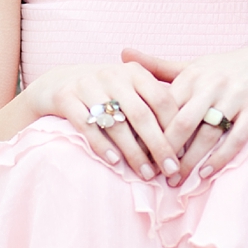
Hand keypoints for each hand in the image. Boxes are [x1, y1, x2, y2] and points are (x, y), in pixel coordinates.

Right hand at [28, 60, 178, 179]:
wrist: (57, 82)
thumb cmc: (106, 92)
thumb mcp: (131, 88)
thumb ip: (156, 104)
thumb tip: (189, 138)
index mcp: (135, 72)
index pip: (162, 101)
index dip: (175, 129)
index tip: (183, 154)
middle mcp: (113, 75)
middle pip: (142, 115)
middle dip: (159, 146)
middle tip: (170, 171)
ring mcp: (87, 85)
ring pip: (116, 123)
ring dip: (134, 152)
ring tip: (146, 174)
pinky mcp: (65, 97)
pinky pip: (87, 125)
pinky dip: (102, 145)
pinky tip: (115, 162)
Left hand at [122, 44, 247, 179]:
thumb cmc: (228, 69)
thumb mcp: (195, 65)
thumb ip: (158, 66)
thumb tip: (122, 54)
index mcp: (193, 75)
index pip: (163, 107)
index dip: (149, 132)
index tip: (137, 154)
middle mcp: (213, 84)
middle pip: (182, 123)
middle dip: (167, 151)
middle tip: (155, 174)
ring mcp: (236, 96)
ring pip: (208, 134)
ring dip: (191, 160)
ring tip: (178, 180)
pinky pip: (237, 137)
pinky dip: (221, 157)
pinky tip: (207, 172)